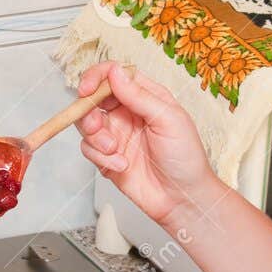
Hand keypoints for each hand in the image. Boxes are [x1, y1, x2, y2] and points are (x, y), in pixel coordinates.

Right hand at [75, 62, 219, 227]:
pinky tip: (121, 165)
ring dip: (95, 137)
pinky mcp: (107, 157)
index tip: (87, 89)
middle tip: (96, 124)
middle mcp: (128, 113)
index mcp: (145, 97)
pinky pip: (88, 149)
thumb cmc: (185, 158)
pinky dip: (100, 157)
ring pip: (86, 124)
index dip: (96, 77)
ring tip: (114, 149)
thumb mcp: (168, 119)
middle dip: (88, 110)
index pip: (114, 75)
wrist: (182, 199)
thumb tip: (115, 72)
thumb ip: (139, 96)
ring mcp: (116, 135)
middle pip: (93, 98)